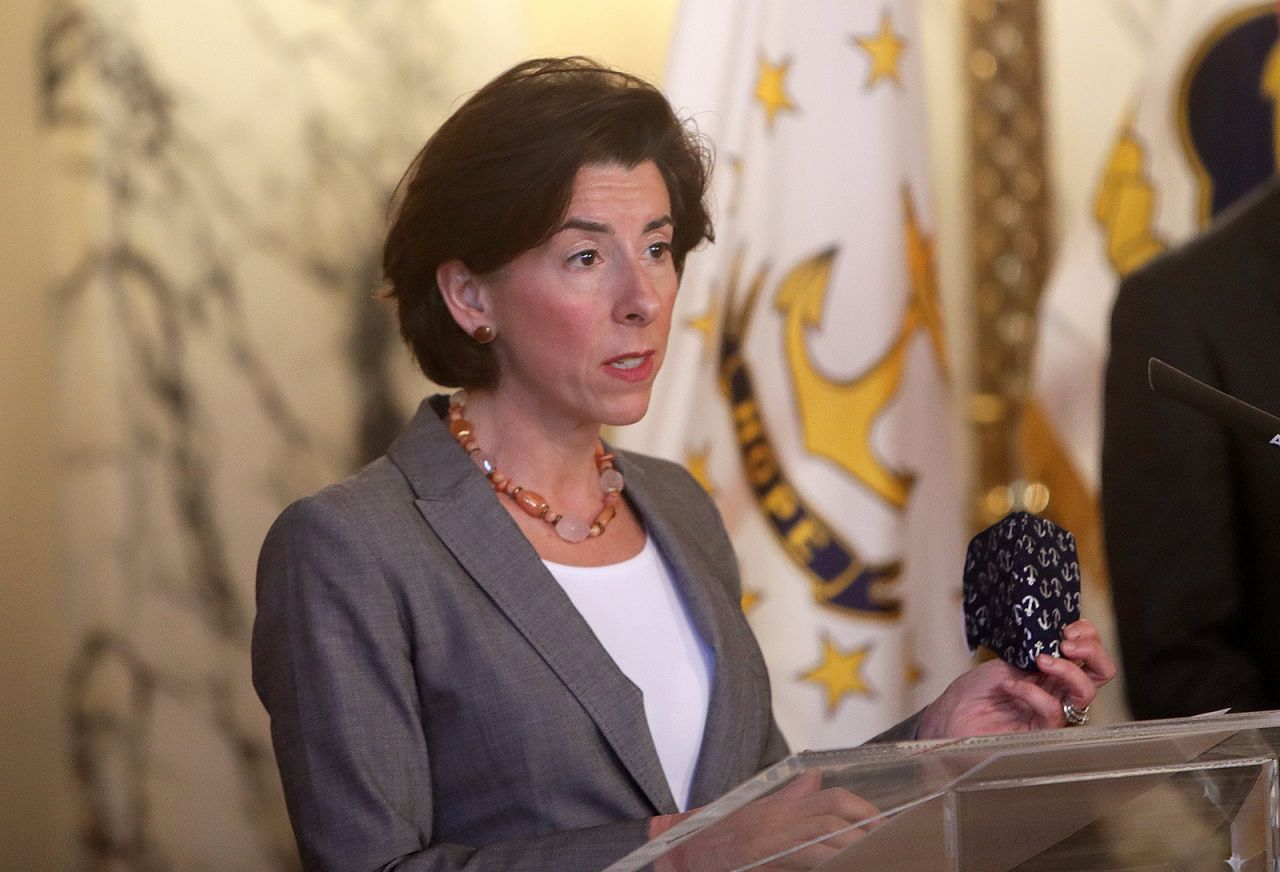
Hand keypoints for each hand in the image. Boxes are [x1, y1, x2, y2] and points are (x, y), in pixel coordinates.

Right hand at [651, 769, 878, 870]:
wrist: (680, 850)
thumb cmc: (719, 837)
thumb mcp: (757, 811)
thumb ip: (790, 795)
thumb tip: (814, 778)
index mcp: (783, 807)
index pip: (833, 798)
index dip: (863, 810)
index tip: (886, 825)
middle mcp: (780, 818)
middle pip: (835, 814)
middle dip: (868, 828)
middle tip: (896, 845)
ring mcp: (773, 838)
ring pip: (825, 833)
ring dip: (854, 845)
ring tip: (880, 856)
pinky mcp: (763, 855)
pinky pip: (806, 856)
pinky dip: (828, 861)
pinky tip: (844, 865)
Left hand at [918, 619, 1116, 738]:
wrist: (952, 715)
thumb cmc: (976, 690)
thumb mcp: (1007, 660)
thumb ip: (1033, 650)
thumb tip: (1056, 634)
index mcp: (1053, 670)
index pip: (1088, 653)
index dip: (1088, 637)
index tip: (1069, 628)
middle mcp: (1058, 690)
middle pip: (1101, 673)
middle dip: (1092, 652)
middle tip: (1066, 643)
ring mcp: (1052, 711)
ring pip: (1085, 693)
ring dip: (1066, 670)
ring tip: (1040, 660)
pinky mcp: (1041, 732)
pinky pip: (1053, 712)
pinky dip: (1033, 694)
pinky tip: (1011, 686)